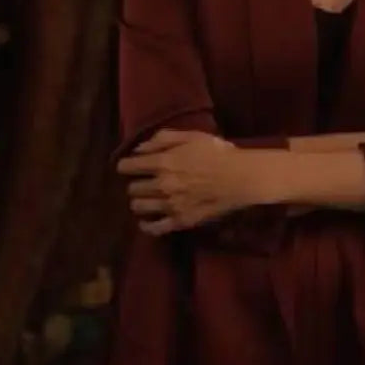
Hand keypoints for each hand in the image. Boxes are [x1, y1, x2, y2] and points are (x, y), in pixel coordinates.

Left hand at [116, 129, 259, 236]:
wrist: (240, 177)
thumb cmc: (217, 153)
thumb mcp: (191, 136)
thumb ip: (163, 139)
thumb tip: (139, 148)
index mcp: (162, 162)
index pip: (128, 166)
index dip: (125, 165)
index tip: (129, 166)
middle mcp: (161, 185)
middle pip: (132, 188)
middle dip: (135, 183)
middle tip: (144, 181)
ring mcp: (169, 205)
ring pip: (138, 207)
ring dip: (139, 201)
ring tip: (148, 198)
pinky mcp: (180, 221)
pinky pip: (154, 228)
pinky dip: (147, 225)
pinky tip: (147, 221)